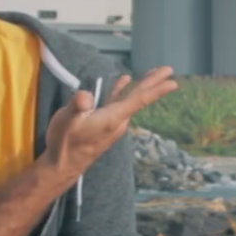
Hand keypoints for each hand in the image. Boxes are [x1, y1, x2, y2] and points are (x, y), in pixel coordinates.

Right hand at [39, 66, 177, 184]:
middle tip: (169, 70)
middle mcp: (118, 120)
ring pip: (130, 99)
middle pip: (139, 98)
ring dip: (141, 86)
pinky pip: (118, 103)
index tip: (173, 82)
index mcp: (113, 118)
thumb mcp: (67, 122)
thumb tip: (85, 95)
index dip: (156, 89)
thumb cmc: (65, 143)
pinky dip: (122, 91)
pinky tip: (124, 82)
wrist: (62, 166)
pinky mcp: (104, 123)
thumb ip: (77, 107)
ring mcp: (112, 122)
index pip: (139, 100)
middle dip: (154, 83)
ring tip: (152, 74)